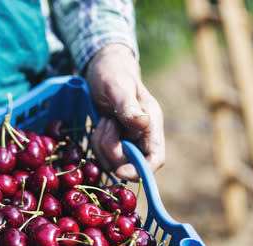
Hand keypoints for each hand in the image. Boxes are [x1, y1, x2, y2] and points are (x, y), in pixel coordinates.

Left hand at [84, 43, 164, 177]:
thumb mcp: (118, 88)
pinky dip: (97, 142)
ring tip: (105, 119)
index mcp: (151, 124)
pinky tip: (101, 124)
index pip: (155, 159)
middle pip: (128, 164)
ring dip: (101, 143)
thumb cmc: (113, 73)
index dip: (140, 171)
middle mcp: (142, 136)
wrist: (103, 68)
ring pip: (112, 161)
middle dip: (111, 149)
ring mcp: (128, 141)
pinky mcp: (115, 142)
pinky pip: (102, 155)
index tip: (120, 171)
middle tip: (107, 123)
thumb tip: (143, 124)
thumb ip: (129, 107)